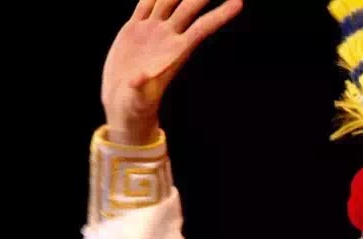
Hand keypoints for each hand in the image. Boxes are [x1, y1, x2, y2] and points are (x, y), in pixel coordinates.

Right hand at [101, 0, 243, 144]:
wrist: (122, 100)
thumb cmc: (136, 105)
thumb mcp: (138, 99)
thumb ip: (141, 87)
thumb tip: (140, 78)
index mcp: (175, 53)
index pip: (203, 28)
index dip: (220, 14)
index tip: (239, 2)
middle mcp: (167, 37)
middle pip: (188, 8)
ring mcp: (151, 31)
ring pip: (167, 0)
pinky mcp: (134, 28)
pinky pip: (145, 4)